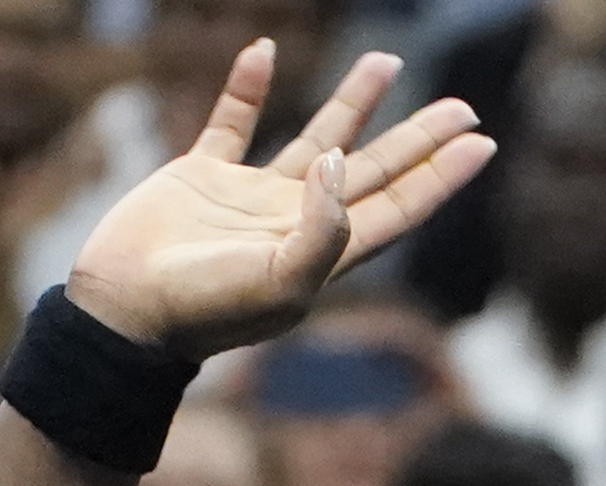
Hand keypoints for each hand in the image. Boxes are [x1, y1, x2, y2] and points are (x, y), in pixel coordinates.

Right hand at [63, 44, 491, 358]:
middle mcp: (294, 223)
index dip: (440, 177)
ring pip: (314, 139)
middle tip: (461, 106)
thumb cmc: (203, 309)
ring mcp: (248, 199)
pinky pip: (230, 123)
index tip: (481, 141)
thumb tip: (341, 161)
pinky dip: (246, 89)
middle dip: (418, 140)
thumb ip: (323, 227)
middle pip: (373, 172)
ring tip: (385, 60)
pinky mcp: (200, 177)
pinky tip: (262, 53)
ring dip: (351, 103)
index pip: (397, 209)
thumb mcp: (278, 282)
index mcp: (321, 254)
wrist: (124, 311)